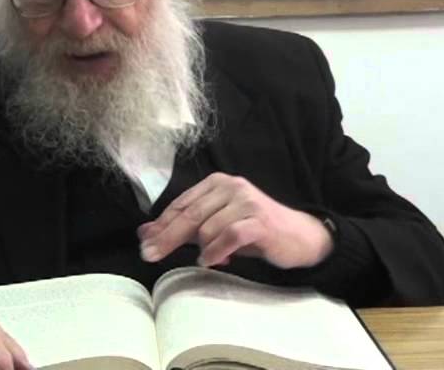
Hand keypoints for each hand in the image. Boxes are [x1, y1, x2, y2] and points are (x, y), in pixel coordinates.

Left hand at [137, 172, 333, 269]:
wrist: (299, 236)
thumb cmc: (255, 231)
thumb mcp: (217, 225)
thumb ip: (186, 226)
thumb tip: (145, 232)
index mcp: (217, 183)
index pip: (181, 204)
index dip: (160, 224)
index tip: (143, 242)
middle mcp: (231, 186)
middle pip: (189, 215)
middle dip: (166, 237)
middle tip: (149, 255)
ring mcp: (246, 202)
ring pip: (207, 228)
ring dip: (203, 248)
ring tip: (211, 258)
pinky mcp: (259, 220)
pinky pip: (229, 236)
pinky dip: (217, 251)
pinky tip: (213, 261)